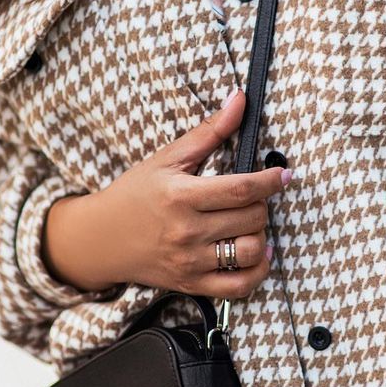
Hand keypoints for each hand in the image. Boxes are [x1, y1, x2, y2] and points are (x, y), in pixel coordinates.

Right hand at [42, 87, 293, 297]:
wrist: (101, 238)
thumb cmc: (135, 194)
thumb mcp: (168, 158)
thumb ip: (209, 131)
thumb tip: (240, 99)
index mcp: (182, 196)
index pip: (242, 189)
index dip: (271, 180)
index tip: (284, 174)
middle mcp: (187, 232)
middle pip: (251, 218)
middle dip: (262, 204)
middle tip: (252, 197)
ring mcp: (190, 261)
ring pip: (250, 251)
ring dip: (260, 234)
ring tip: (249, 222)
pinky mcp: (192, 284)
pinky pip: (239, 287)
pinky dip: (257, 271)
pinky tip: (256, 253)